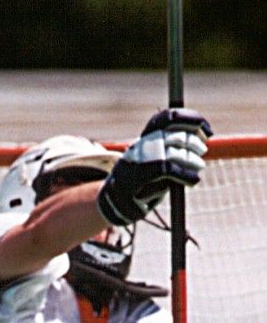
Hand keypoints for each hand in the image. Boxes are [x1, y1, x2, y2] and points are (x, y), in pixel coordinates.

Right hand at [98, 109, 211, 226]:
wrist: (114, 203)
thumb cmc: (144, 183)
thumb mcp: (159, 162)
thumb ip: (174, 149)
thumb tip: (201, 138)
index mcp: (145, 139)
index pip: (167, 118)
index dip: (190, 119)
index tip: (208, 131)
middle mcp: (139, 148)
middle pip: (172, 136)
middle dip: (192, 141)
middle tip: (203, 150)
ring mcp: (135, 165)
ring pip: (170, 154)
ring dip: (190, 160)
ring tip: (198, 166)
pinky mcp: (134, 182)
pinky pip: (164, 172)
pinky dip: (184, 175)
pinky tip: (193, 180)